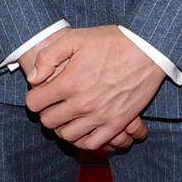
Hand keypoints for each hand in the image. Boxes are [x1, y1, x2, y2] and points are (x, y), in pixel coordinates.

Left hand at [20, 25, 161, 151]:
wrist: (148, 49)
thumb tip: (34, 78)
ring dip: (62, 127)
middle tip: (53, 103)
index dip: (34, 97)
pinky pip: (92, 144)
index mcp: (69, 83)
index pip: (34, 103)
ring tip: (68, 115)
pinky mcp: (117, 123)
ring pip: (67, 136)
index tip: (41, 92)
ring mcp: (100, 116)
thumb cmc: (111, 41)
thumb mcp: (75, 38)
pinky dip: (83, 140)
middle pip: (48, 122)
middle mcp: (82, 104)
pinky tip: (83, 128)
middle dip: (46, 112)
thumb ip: (49, 57)